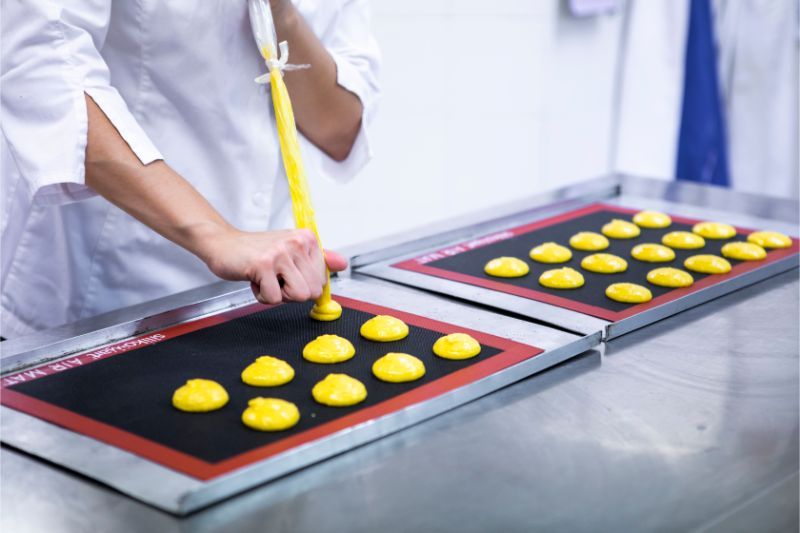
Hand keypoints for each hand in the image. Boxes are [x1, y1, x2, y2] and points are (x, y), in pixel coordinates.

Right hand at [198, 226, 347, 304]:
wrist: (223, 244)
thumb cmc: (257, 251)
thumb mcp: (291, 251)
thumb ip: (318, 259)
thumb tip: (342, 264)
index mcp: (307, 239)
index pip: (322, 279)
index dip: (302, 284)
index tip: (286, 272)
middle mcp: (297, 242)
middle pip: (312, 291)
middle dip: (291, 292)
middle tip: (275, 277)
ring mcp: (280, 253)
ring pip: (298, 296)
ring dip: (279, 295)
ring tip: (267, 279)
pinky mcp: (263, 265)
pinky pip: (274, 299)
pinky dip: (262, 296)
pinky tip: (254, 279)